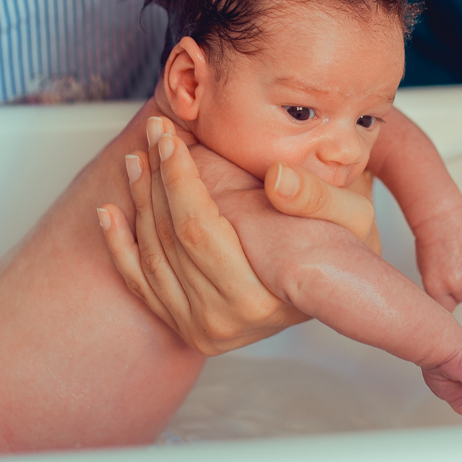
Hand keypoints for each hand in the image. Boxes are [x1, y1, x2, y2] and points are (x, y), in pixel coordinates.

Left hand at [99, 119, 376, 355]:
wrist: (345, 292)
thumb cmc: (347, 250)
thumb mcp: (353, 219)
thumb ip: (317, 198)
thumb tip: (277, 179)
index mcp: (263, 298)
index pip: (201, 229)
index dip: (179, 178)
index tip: (170, 136)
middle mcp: (225, 322)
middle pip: (170, 239)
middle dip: (157, 177)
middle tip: (154, 132)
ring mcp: (200, 329)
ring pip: (150, 256)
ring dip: (139, 201)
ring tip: (139, 157)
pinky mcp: (184, 328)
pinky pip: (139, 285)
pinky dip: (117, 247)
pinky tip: (108, 212)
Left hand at [413, 206, 461, 311]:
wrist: (441, 216)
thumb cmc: (431, 238)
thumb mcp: (426, 270)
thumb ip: (440, 288)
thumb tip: (451, 299)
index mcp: (437, 289)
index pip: (450, 307)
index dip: (452, 296)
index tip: (451, 287)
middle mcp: (458, 284)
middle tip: (458, 264)